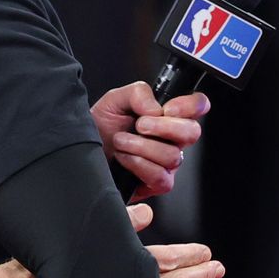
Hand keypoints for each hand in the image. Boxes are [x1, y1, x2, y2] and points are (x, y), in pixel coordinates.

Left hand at [91, 81, 209, 200]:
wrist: (82, 150)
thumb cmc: (100, 127)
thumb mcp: (115, 100)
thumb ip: (138, 93)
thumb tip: (156, 108)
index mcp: (166, 115)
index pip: (197, 106)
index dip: (190, 106)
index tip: (168, 108)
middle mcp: (171, 139)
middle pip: (192, 132)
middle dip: (165, 127)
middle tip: (140, 125)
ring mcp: (166, 163)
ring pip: (173, 156)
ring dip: (141, 146)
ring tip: (121, 141)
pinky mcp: (156, 183)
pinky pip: (161, 177)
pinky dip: (138, 164)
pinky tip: (123, 157)